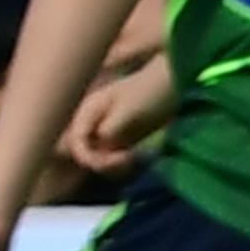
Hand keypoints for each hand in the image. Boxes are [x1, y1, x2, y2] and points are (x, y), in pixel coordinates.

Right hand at [65, 53, 176, 174]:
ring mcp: (107, 132)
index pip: (76, 142)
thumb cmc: (151, 91)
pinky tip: (137, 158)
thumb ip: (110, 129)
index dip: (90, 157)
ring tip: (134, 160)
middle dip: (103, 163)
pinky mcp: (122, 140)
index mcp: (89, 110)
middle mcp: (94, 122)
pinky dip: (122, 164)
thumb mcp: (129, 110)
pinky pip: (113, 159)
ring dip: (113, 167)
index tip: (115, 160)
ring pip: (99, 159)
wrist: (173, 83)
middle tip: (128, 160)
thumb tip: (99, 146)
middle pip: (86, 153)